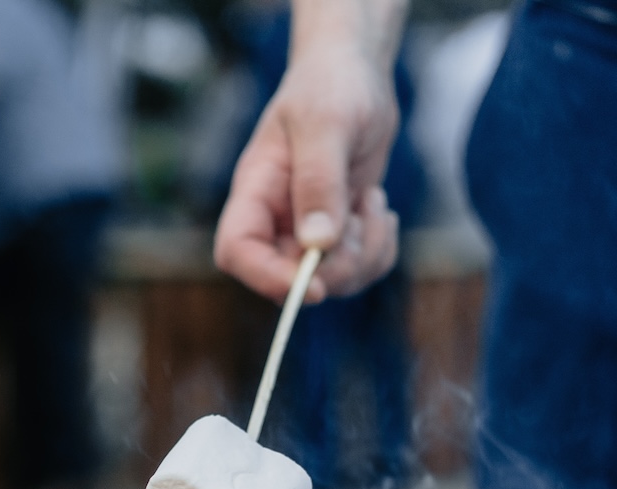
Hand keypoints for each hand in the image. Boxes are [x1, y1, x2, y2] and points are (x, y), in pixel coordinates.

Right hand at [213, 1, 403, 303]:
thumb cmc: (331, 86)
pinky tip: (378, 208)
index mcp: (255, 191)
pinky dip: (379, 248)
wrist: (355, 74)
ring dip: (364, 254)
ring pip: (331, 279)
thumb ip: (319, 182)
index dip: (267, 278)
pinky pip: (358, 268)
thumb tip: (317, 244)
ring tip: (373, 203)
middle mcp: (275, 218)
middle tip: (363, 222)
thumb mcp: (326, 124)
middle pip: (290, 277)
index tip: (313, 286)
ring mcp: (306, 228)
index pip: (237, 252)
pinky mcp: (337, 231)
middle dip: (336, 266)